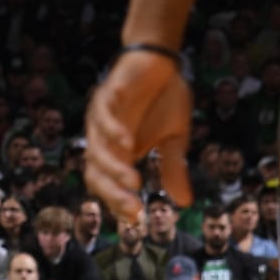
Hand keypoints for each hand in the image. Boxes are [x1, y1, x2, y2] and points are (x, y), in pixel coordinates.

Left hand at [84, 52, 192, 221]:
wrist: (160, 62)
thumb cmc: (163, 100)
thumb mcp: (174, 137)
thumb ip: (172, 166)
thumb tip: (183, 203)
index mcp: (116, 152)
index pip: (106, 184)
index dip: (117, 201)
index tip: (137, 217)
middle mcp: (102, 138)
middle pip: (96, 172)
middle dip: (113, 192)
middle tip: (133, 208)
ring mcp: (101, 117)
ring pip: (97, 148)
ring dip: (113, 166)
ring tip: (132, 181)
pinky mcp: (106, 95)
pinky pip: (103, 115)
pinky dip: (111, 130)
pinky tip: (126, 142)